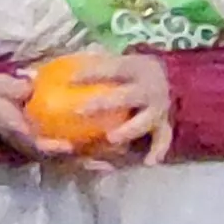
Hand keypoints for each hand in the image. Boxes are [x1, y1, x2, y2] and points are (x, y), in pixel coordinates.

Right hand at [0, 53, 173, 168]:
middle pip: (58, 160)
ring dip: (89, 164)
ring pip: (68, 161)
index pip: (36, 144)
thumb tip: (29, 85)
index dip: (50, 148)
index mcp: (20, 134)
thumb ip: (15, 89)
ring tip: (112, 165)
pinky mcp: (53, 146)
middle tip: (100, 163)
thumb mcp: (0, 89)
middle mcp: (32, 147)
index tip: (65, 146)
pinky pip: (74, 152)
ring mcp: (42, 149)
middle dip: (79, 163)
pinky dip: (92, 155)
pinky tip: (112, 153)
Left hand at [67, 52, 175, 166]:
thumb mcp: (118, 60)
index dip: (91, 72)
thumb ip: (92, 62)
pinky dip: (157, 150)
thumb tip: (52, 66)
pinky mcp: (164, 124)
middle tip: (78, 110)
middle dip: (103, 103)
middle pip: (126, 96)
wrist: (171, 78)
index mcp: (134, 68)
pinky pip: (162, 139)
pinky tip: (148, 162)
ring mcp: (158, 108)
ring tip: (110, 138)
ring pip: (144, 120)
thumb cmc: (131, 71)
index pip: (111, 68)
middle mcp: (148, 88)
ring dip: (128, 129)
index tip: (69, 78)